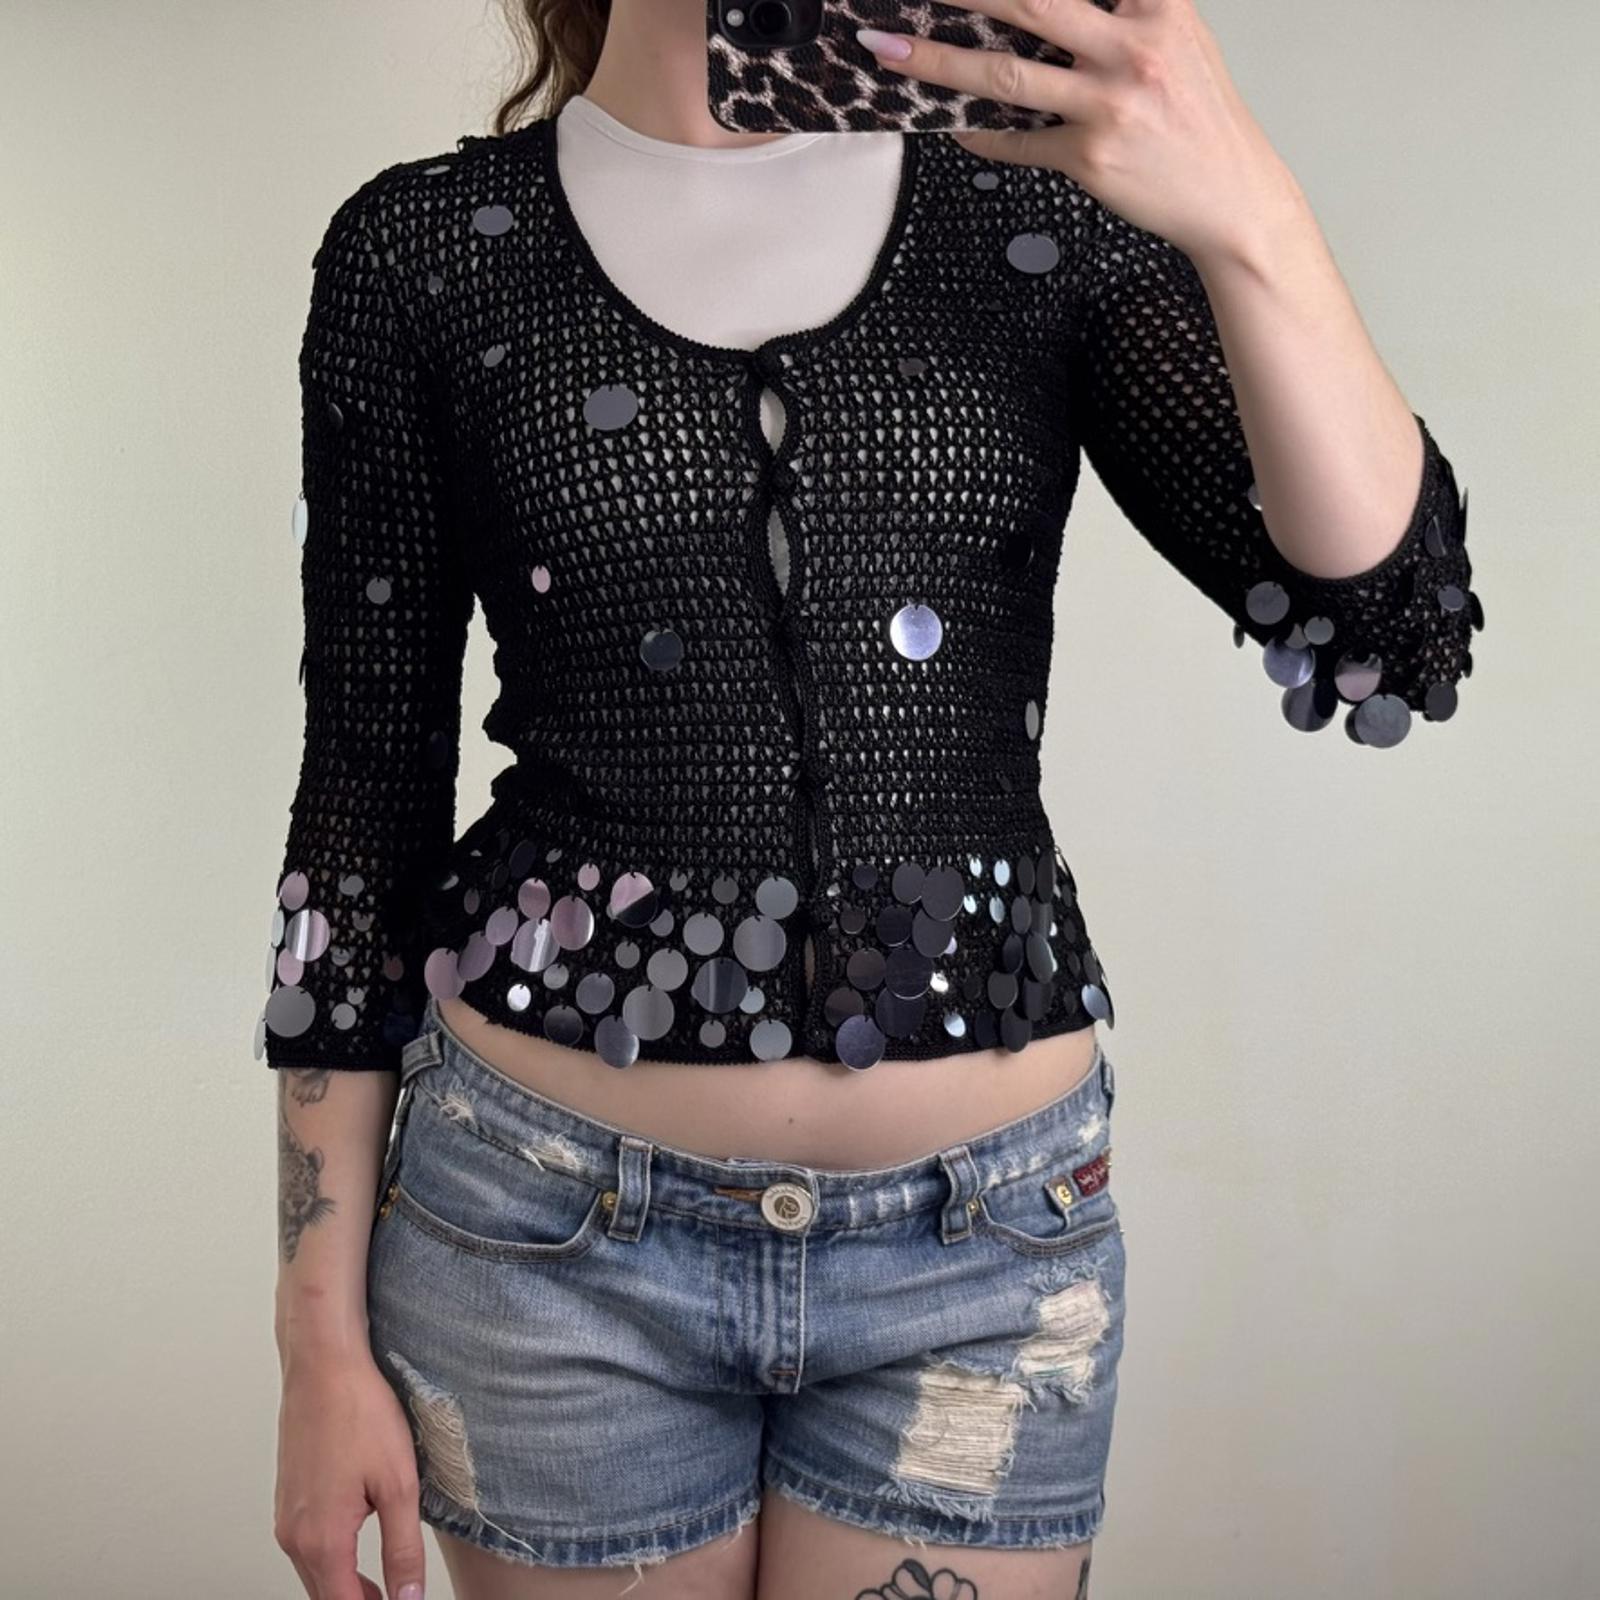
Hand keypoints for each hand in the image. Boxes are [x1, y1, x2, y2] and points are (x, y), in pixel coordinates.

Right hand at [275, 1350, 426, 1599]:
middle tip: (395, 1596)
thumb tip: (408, 1597)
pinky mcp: (287, 1499)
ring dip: (343, 1586)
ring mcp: (286, 1517)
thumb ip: (403, 1549)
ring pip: (314, 1574)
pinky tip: (357, 1549)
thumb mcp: (398, 1484)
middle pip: (324, 1596)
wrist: (324, 1366)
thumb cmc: (360, 1413)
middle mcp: (294, 1536)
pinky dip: (330, 1561)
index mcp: (322, 1539)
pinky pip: (306, 1547)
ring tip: (383, 1585)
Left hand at [856, 0, 1305, 267]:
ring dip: (939, 64)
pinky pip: (1016, 142)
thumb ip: (1121, 10)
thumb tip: (1035, 10)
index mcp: (1157, 4)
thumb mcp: (1175, 36)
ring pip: (1006, 75)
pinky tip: (952, 127)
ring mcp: (1109, 103)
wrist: (1230, 194)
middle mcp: (1133, 46)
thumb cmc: (1197, 115)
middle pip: (1029, 2)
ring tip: (891, 53)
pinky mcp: (1090, 156)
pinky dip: (979, 135)